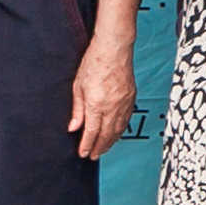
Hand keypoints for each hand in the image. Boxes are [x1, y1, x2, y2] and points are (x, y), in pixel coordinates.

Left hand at [72, 36, 136, 160]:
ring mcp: (124, 102)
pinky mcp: (131, 97)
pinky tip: (116, 133)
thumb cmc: (94, 62)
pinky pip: (126, 119)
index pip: (92, 131)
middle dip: (99, 147)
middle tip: (93, 156)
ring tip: (103, 149)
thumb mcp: (78, 86)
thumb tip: (74, 127)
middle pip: (106, 134)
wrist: (114, 48)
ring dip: (111, 141)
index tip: (83, 153)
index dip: (87, 145)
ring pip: (118, 128)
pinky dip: (120, 130)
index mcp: (97, 103)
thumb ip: (77, 109)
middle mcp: (112, 106)